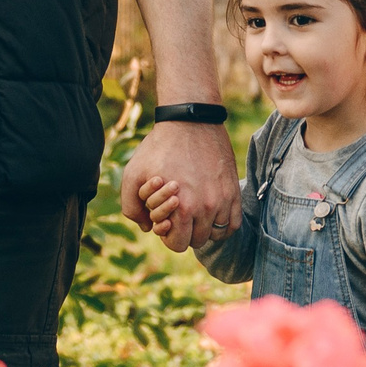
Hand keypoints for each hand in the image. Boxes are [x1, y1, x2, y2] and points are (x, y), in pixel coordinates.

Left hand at [121, 120, 238, 250]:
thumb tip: (147, 227)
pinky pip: (234, 223)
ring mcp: (223, 199)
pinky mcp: (234, 190)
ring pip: (217, 234)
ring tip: (195, 212)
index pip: (178, 244)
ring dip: (205, 228)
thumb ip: (131, 207)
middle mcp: (206, 208)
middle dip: (186, 232)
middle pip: (198, 241)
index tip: (166, 222)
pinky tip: (212, 213)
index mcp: (182, 208)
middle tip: (180, 216)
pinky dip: (223, 224)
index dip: (168, 236)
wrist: (190, 122)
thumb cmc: (159, 147)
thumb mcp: (133, 174)